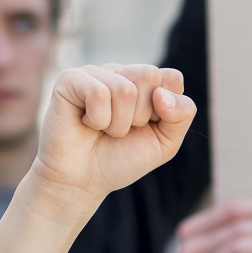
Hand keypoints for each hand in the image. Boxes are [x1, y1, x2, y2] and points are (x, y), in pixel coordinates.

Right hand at [29, 65, 196, 211]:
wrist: (82, 180)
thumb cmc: (122, 159)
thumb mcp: (165, 142)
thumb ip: (181, 115)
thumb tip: (161, 93)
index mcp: (145, 84)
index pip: (172, 78)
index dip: (166, 109)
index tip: (147, 126)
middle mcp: (121, 73)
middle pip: (150, 76)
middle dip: (141, 115)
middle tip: (123, 129)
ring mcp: (95, 73)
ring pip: (125, 89)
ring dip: (117, 123)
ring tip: (103, 129)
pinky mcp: (70, 78)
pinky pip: (98, 93)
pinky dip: (98, 119)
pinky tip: (87, 123)